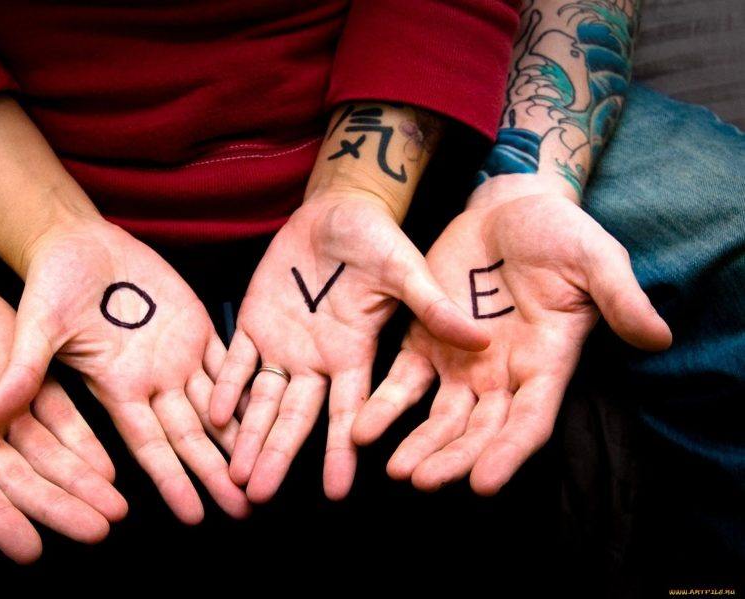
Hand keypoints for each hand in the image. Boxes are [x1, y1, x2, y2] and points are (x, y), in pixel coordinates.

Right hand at [0, 218, 248, 522]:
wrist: (79, 241)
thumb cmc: (52, 281)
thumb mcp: (37, 324)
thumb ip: (24, 370)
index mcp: (117, 386)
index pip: (149, 445)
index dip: (171, 480)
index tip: (193, 516)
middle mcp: (152, 380)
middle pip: (191, 435)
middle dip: (216, 472)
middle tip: (246, 507)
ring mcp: (177, 354)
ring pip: (217, 406)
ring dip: (240, 437)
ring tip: (265, 468)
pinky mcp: (195, 327)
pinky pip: (231, 361)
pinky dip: (250, 386)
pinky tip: (273, 410)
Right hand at [0, 257, 126, 562]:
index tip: (28, 550)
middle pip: (18, 477)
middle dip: (57, 506)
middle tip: (99, 532)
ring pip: (45, 453)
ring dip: (79, 481)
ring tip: (116, 511)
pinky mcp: (21, 373)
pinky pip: (58, 411)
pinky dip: (83, 438)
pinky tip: (111, 465)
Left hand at [210, 192, 488, 501]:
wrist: (336, 209)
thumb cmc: (377, 239)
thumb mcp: (406, 270)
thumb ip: (432, 306)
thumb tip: (481, 339)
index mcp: (355, 355)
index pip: (347, 414)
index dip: (341, 452)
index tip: (336, 493)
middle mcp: (317, 360)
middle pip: (295, 418)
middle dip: (276, 455)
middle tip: (257, 497)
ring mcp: (283, 344)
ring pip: (262, 399)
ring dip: (247, 434)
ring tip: (232, 475)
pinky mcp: (255, 321)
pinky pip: (236, 360)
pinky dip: (225, 385)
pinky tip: (214, 414)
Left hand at [352, 181, 671, 494]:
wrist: (511, 206)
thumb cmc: (561, 234)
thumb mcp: (596, 259)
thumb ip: (620, 297)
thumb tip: (658, 336)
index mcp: (547, 363)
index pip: (529, 421)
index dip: (508, 453)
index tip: (483, 483)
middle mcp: (503, 375)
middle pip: (479, 431)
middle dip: (453, 458)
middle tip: (425, 483)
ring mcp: (461, 363)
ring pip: (440, 417)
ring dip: (419, 445)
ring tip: (396, 470)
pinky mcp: (424, 340)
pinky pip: (402, 381)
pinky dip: (384, 405)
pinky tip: (359, 428)